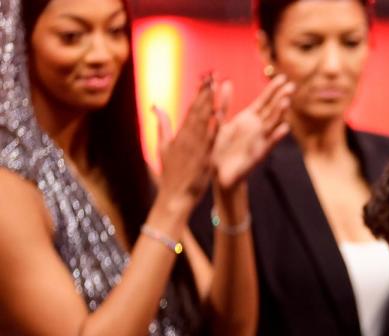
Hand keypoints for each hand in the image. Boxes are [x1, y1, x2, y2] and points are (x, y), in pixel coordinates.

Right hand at [152, 77, 218, 221]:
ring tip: (217, 85)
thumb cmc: (171, 173)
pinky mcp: (203, 156)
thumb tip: (155, 106)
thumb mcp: (163, 147)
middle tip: (213, 74)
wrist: (175, 196)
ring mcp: (196, 146)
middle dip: (205, 91)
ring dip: (210, 101)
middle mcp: (188, 137)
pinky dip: (214, 125)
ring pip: (204, 119)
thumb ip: (161, 125)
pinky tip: (220, 113)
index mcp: (180, 134)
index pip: (191, 108)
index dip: (199, 92)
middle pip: (197, 109)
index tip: (206, 78)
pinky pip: (211, 138)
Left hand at [212, 75, 293, 190]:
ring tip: (286, 102)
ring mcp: (259, 141)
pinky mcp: (258, 155)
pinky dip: (276, 137)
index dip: (273, 89)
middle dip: (281, 98)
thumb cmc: (220, 148)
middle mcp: (257, 128)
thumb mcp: (221, 122)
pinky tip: (284, 128)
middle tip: (292, 86)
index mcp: (248, 119)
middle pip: (272, 110)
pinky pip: (269, 144)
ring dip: (280, 114)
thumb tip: (227, 82)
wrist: (218, 173)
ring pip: (272, 124)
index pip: (264, 101)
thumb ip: (225, 103)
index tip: (283, 77)